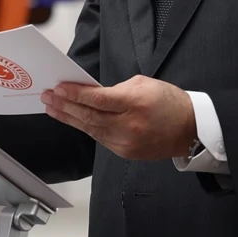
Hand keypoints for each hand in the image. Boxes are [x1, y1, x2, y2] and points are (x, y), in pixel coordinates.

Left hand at [42, 75, 196, 160]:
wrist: (190, 129)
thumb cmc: (168, 102)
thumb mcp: (144, 84)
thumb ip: (116, 89)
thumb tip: (91, 93)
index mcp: (135, 103)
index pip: (97, 99)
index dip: (75, 94)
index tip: (59, 88)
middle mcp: (129, 125)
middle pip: (89, 116)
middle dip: (65, 106)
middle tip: (48, 97)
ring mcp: (126, 142)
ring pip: (90, 129)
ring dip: (69, 118)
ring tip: (53, 108)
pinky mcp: (125, 152)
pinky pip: (100, 138)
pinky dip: (85, 128)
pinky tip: (73, 120)